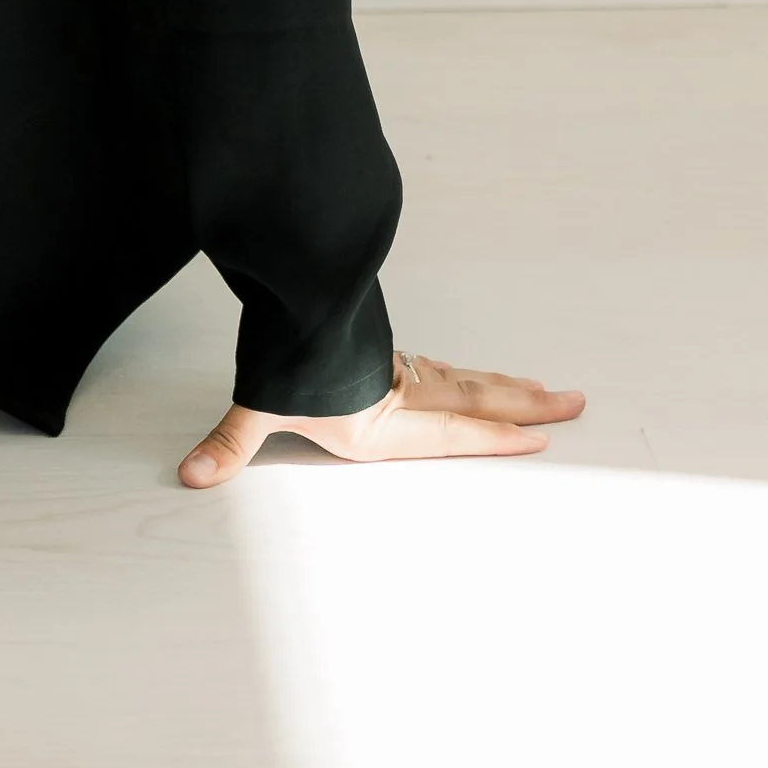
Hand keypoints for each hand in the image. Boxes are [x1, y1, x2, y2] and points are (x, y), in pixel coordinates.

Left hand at [178, 348, 585, 485]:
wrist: (287, 292)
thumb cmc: (280, 354)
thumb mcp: (257, 405)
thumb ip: (230, 444)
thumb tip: (192, 475)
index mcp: (381, 419)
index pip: (452, 430)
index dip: (493, 435)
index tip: (539, 437)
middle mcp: (401, 395)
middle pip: (475, 396)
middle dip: (525, 405)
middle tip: (574, 402)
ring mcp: (399, 369)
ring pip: (467, 378)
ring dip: (508, 387)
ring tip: (551, 391)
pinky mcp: (388, 352)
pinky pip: (446, 366)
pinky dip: (473, 375)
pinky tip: (485, 379)